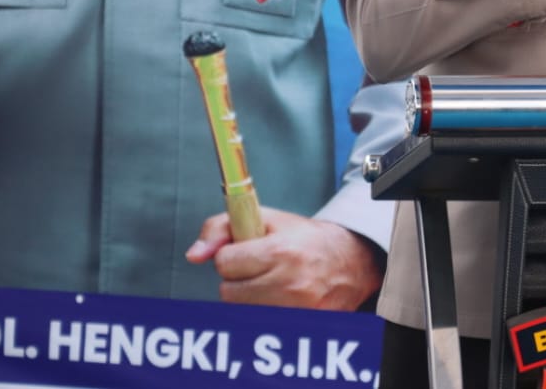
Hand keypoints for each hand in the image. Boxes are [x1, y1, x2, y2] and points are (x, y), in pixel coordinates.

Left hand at [186, 206, 382, 310]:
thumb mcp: (267, 219)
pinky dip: (263, 312)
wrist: (351, 261)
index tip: (250, 252)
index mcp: (280, 251)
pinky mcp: (301, 325)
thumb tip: (194, 255)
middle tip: (262, 268)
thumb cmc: (305, 238)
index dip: (233, 255)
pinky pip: (258, 323)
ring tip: (272, 283)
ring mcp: (296, 309)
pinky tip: (279, 299)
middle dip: (239, 279)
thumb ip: (222, 227)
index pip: (225, 263)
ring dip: (249, 298)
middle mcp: (289, 283)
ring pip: (240, 310)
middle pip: (228, 292)